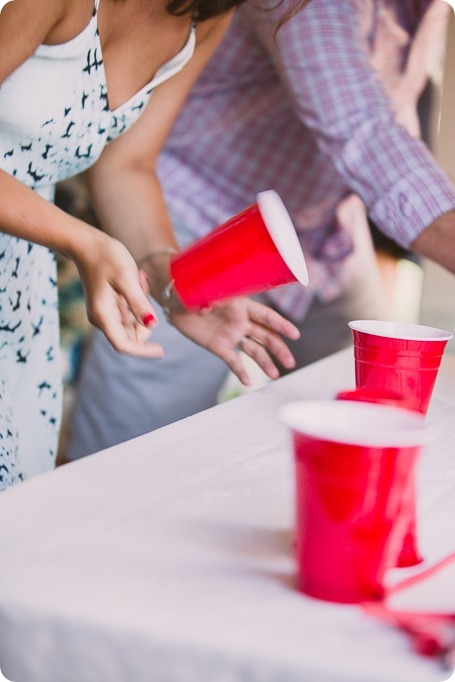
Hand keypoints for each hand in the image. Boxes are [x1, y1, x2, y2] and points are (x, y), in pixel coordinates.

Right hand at [72, 233, 163, 357]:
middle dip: (144, 316)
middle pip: (131, 334)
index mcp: (103, 315)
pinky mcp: (109, 307)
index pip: (123, 345)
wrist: (88, 244)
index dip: (143, 351)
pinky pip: (130, 312)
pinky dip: (137, 300)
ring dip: (141, 305)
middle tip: (141, 286)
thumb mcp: (126, 278)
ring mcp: (105, 314)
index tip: (161, 351)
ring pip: (133, 322)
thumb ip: (138, 303)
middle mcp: (102, 319)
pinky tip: (135, 280)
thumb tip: (152, 324)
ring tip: (137, 279)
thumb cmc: (106, 257)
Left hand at [168, 296, 299, 385]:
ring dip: (265, 362)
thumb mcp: (202, 290)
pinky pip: (233, 360)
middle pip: (266, 336)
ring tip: (274, 376)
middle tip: (290, 363)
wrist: (175, 300)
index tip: (295, 334)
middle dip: (279, 349)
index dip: (281, 324)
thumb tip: (207, 307)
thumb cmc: (191, 289)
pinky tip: (248, 382)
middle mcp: (241, 321)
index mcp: (241, 305)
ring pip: (254, 350)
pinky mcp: (220, 347)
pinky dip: (241, 371)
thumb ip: (207, 299)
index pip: (265, 316)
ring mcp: (232, 335)